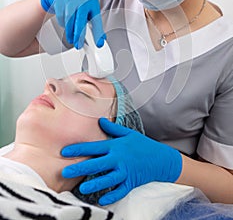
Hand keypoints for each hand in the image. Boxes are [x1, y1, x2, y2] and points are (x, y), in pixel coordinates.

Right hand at [41, 0, 105, 48]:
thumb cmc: (79, 4)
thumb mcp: (89, 12)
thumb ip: (95, 24)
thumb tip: (102, 38)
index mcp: (93, 3)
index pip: (96, 20)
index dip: (98, 33)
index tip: (99, 44)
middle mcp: (83, 0)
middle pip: (81, 19)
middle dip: (79, 35)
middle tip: (78, 45)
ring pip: (69, 19)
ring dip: (70, 32)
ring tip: (71, 39)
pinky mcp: (60, 0)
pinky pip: (61, 16)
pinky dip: (62, 24)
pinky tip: (65, 25)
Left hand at [61, 118, 181, 205]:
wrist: (161, 158)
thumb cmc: (143, 145)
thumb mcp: (128, 133)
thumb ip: (112, 128)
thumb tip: (100, 120)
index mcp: (116, 146)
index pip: (94, 147)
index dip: (79, 149)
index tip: (64, 152)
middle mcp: (119, 159)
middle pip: (97, 164)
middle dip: (80, 168)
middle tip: (65, 172)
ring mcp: (125, 171)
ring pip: (107, 179)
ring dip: (94, 183)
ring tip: (82, 187)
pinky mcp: (131, 182)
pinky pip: (120, 190)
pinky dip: (112, 195)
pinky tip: (102, 200)